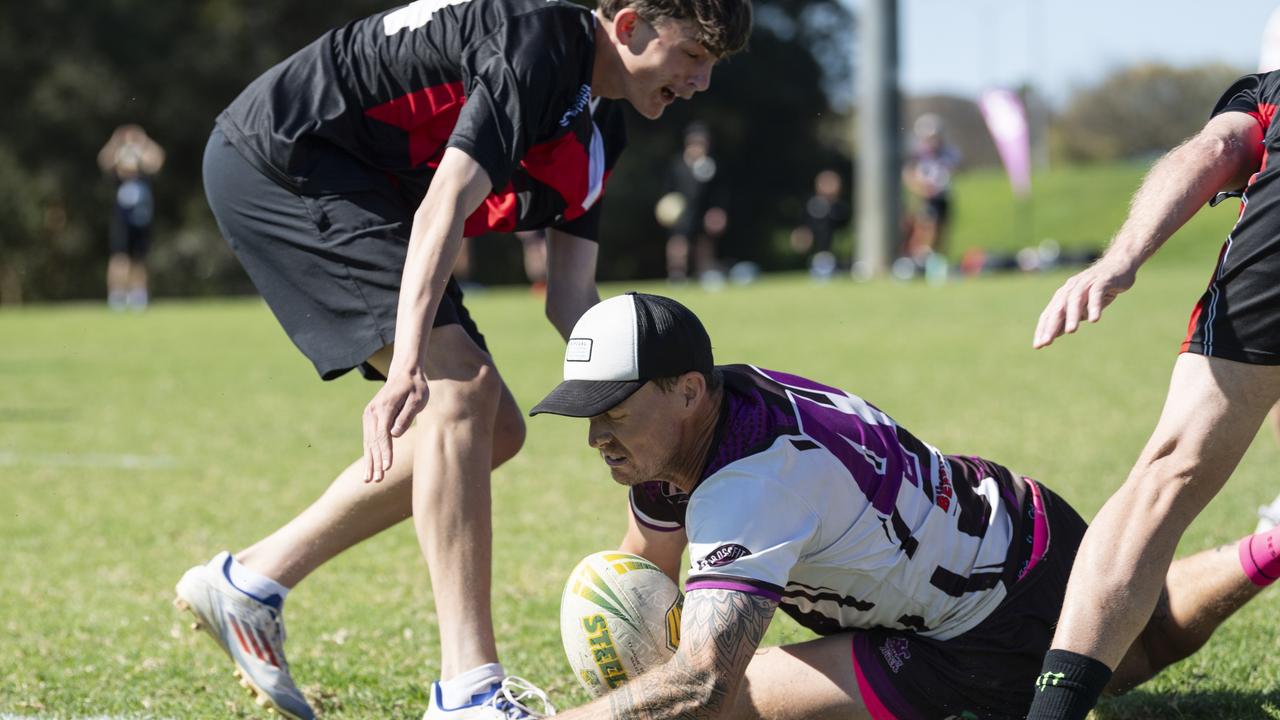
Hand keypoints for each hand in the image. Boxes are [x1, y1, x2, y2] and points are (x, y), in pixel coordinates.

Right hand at [362, 366, 428, 481]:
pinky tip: (369, 466)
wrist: (404, 373)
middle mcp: (372, 412)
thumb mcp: (417, 399)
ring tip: (369, 479)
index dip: (385, 453)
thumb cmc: (415, 387)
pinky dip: (368, 453)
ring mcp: (369, 414)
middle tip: (377, 481)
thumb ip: (406, 416)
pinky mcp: (370, 417)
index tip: (387, 468)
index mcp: (384, 408)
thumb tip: (395, 434)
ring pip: (368, 442)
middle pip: (373, 442)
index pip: (383, 436)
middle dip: (375, 463)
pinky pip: (368, 438)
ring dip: (369, 461)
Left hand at [1033, 259, 1136, 348]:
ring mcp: (1086, 283)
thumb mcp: (1083, 306)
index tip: (1038, 346)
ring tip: (1071, 331)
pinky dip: (1095, 306)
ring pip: (1075, 300)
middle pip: (1058, 308)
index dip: (1043, 329)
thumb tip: (1056, 333)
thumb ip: (1070, 316)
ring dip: (1072, 316)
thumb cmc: (1098, 289)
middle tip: (1046, 342)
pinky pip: (1097, 293)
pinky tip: (1094, 319)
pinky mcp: (1102, 280)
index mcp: (1064, 295)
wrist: (1118, 265)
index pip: (1049, 313)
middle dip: (1051, 326)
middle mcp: (1071, 288)